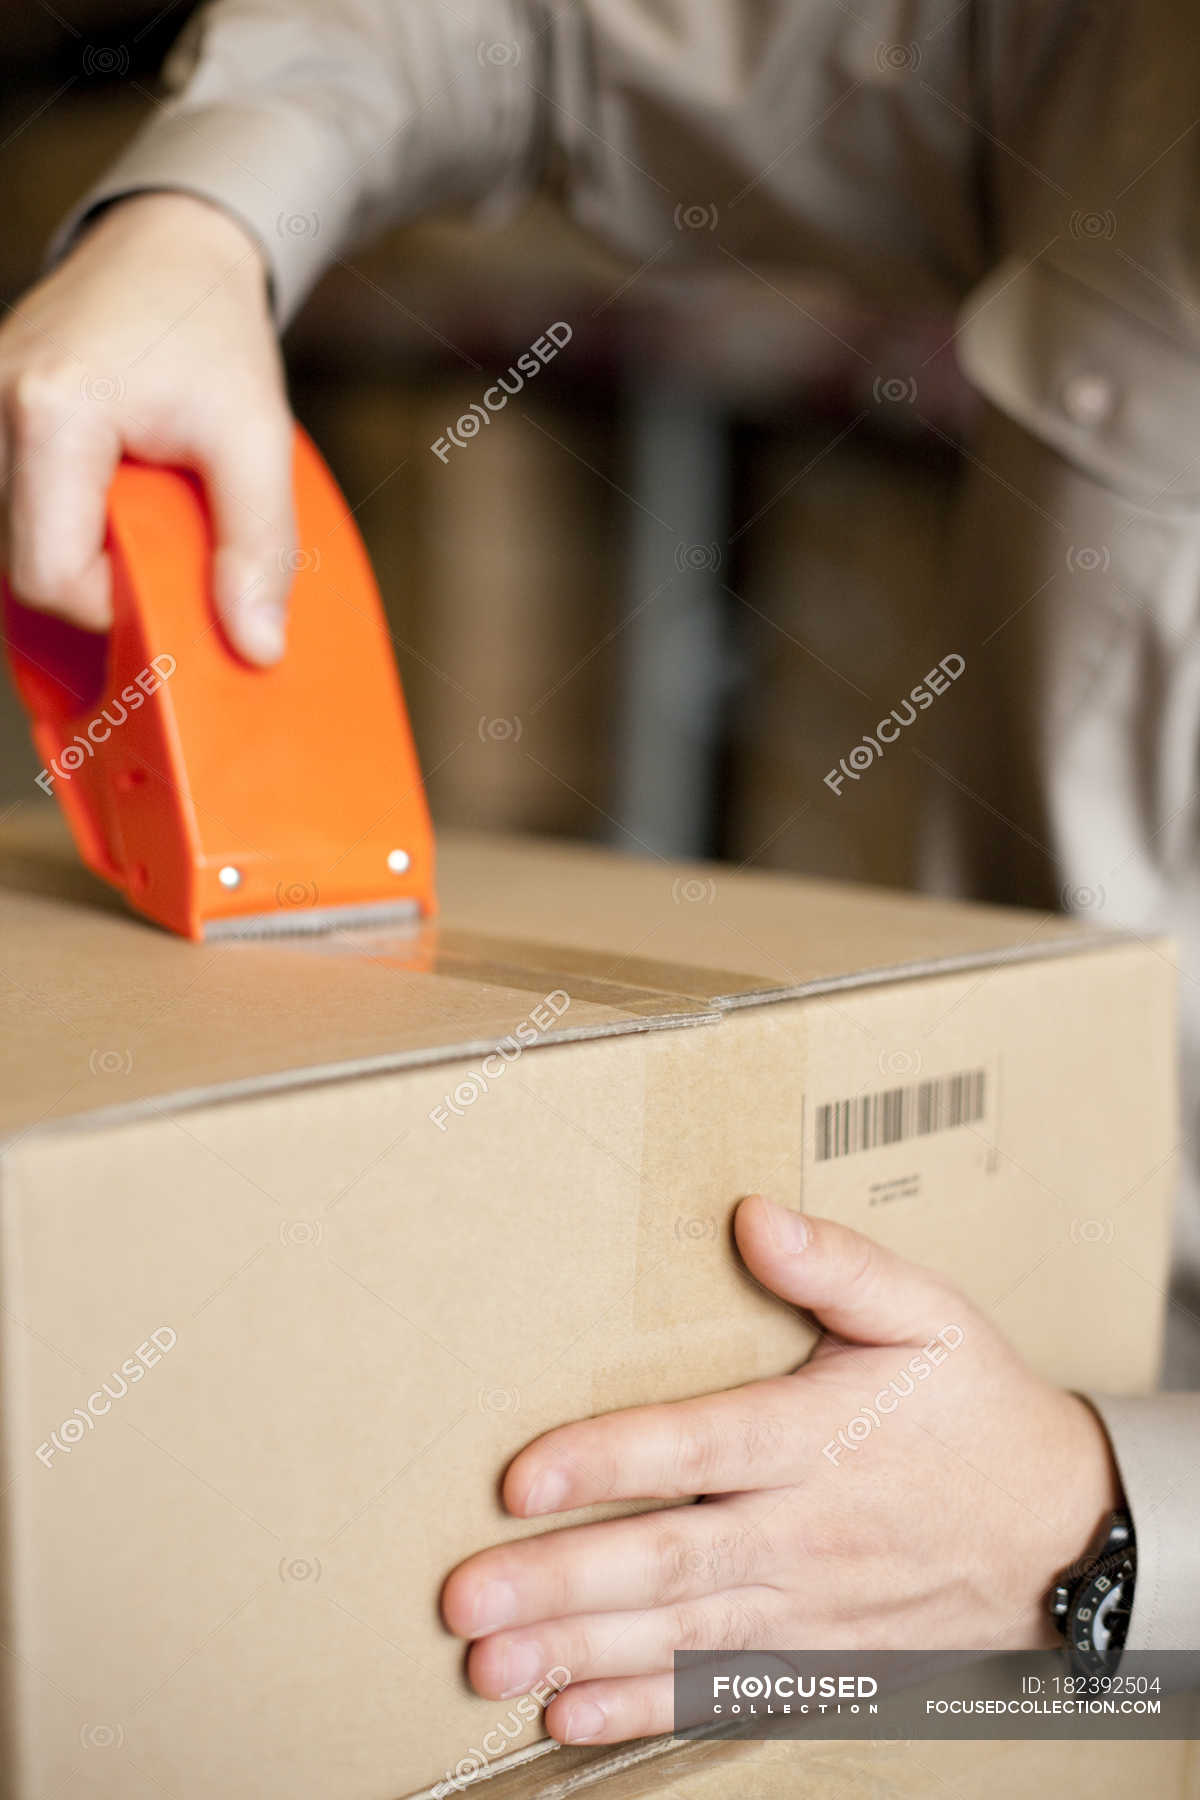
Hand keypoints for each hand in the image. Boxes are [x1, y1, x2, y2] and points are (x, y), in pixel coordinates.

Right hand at [0, 191, 293, 662]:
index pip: (50, 578)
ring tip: (136, 503)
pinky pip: (9, 509)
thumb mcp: (259, 438)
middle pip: (20, 566)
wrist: (172, 248)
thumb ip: (258, 546)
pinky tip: (104, 497)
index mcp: (51, 411)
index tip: (171, 570)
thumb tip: (257, 650)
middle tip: (161, 533)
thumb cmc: (211, 331)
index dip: (116, 605)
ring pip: (10, 542)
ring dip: (80, 548)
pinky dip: (59, 522)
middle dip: (99, 578)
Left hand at [443, 1195, 1121, 1745]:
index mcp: (817, 1436)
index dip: (609, 1460)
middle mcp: (801, 1529)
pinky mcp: (812, 1655)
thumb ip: (838, 1265)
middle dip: (561, 1579)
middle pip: (667, 1558)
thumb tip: (754, 1215)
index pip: (697, 1447)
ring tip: (489, 1663)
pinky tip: (568, 1712)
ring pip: (678, 1634)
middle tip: (466, 1596)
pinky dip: (643, 1707)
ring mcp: (804, 1605)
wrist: (1058, 1533)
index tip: (521, 1477)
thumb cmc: (975, 1408)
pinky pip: (719, 1689)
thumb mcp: (928, 1314)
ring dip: (579, 1650)